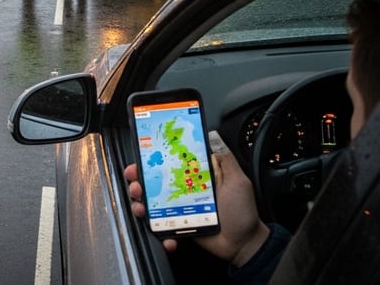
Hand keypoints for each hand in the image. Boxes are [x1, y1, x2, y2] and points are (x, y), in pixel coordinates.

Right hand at [124, 131, 270, 265]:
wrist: (244, 244)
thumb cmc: (242, 212)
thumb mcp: (237, 181)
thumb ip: (225, 159)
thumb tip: (213, 135)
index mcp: (195, 176)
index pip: (169, 163)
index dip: (152, 159)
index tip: (141, 157)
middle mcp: (183, 190)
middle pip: (153, 182)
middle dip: (138, 181)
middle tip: (136, 183)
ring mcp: (179, 209)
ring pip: (151, 204)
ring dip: (140, 204)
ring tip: (142, 207)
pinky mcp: (178, 225)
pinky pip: (161, 227)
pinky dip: (159, 231)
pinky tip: (165, 235)